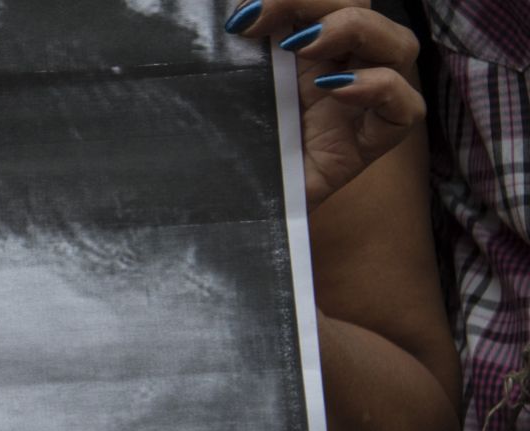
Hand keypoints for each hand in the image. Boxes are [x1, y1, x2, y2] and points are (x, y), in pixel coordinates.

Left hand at [224, 0, 425, 208]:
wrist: (230, 208)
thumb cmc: (227, 147)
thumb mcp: (227, 90)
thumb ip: (236, 51)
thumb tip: (236, 16)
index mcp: (307, 46)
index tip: (244, 14)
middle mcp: (341, 67)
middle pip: (364, 8)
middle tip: (264, 17)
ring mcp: (361, 104)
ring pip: (400, 45)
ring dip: (355, 29)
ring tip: (302, 44)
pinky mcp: (369, 144)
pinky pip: (406, 109)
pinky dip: (379, 88)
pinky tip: (336, 89)